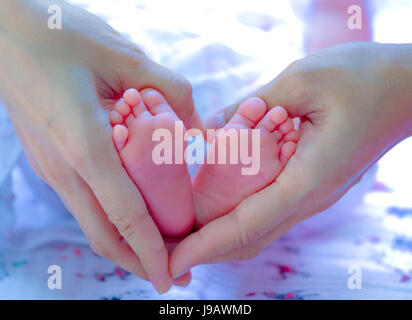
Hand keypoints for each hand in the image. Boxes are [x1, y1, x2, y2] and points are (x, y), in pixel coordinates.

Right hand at [0, 0, 200, 292]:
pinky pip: (85, 203)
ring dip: (126, 244)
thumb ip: (170, 92)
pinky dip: (112, 221)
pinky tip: (134, 216)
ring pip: (92, 222)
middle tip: (174, 275)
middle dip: (140, 262)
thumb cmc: (60, 38)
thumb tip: (200, 127)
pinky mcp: (50, 160)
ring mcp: (52, 167)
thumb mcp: (124, 57)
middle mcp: (64, 167)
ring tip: (159, 253)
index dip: (151, 252)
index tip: (171, 278)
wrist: (5, 31)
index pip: (125, 216)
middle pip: (104, 234)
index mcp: (84, 146)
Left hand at [170, 42, 411, 276]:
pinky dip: (236, 218)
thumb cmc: (364, 78)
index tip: (171, 259)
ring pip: (258, 230)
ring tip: (182, 235)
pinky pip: (268, 211)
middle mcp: (309, 197)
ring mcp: (312, 195)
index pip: (246, 225)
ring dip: (218, 238)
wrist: (408, 88)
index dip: (204, 245)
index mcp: (307, 179)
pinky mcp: (311, 185)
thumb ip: (253, 105)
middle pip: (249, 238)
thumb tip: (213, 129)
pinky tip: (214, 208)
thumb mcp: (302, 80)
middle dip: (205, 249)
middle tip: (165, 250)